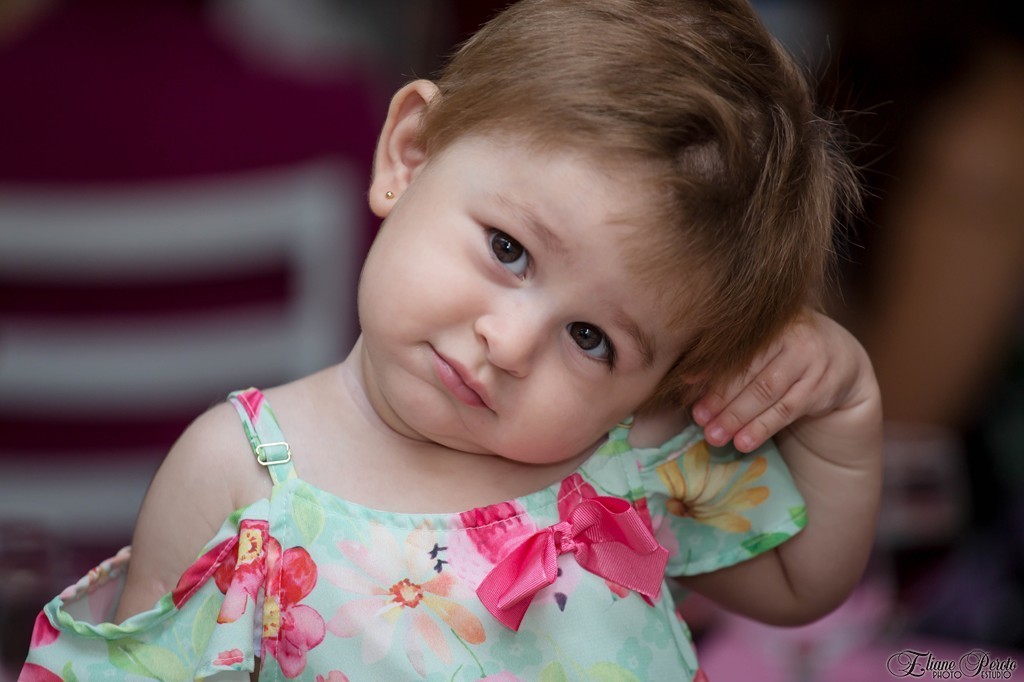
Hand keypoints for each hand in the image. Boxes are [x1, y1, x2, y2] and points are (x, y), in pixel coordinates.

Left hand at [690, 309, 873, 452]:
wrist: (840, 359)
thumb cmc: (784, 353)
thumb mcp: (762, 348)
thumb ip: (729, 359)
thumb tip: (685, 380)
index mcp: (769, 321)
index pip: (736, 346)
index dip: (709, 366)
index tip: (684, 386)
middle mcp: (793, 334)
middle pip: (749, 371)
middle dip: (720, 399)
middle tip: (699, 420)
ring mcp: (811, 359)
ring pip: (767, 392)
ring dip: (737, 417)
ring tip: (714, 437)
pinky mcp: (823, 385)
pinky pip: (787, 410)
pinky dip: (762, 428)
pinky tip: (743, 442)